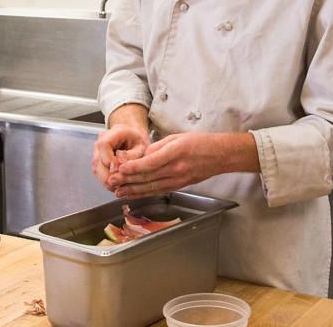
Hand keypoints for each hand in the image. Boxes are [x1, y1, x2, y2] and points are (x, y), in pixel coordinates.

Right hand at [92, 105, 150, 190]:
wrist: (133, 139)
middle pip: (98, 162)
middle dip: (110, 175)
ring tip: (123, 186)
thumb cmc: (138, 142)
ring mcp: (97, 154)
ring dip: (109, 181)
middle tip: (123, 184)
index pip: (104, 145)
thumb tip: (120, 169)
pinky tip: (120, 185)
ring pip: (97, 171)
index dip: (110, 159)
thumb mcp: (142, 146)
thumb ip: (132, 157)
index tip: (121, 169)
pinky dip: (109, 182)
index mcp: (112, 134)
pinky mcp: (97, 164)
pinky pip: (100, 175)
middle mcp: (100, 143)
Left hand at [108, 132, 259, 197]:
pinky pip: (159, 190)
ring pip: (152, 187)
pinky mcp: (180, 185)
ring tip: (118, 192)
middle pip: (148, 177)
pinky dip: (145, 193)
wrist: (221, 155)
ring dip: (133, 190)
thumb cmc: (201, 142)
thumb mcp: (177, 137)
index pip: (150, 163)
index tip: (120, 169)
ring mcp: (178, 179)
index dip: (133, 167)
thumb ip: (157, 147)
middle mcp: (176, 169)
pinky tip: (135, 194)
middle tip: (112, 182)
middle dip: (128, 181)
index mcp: (175, 153)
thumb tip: (141, 156)